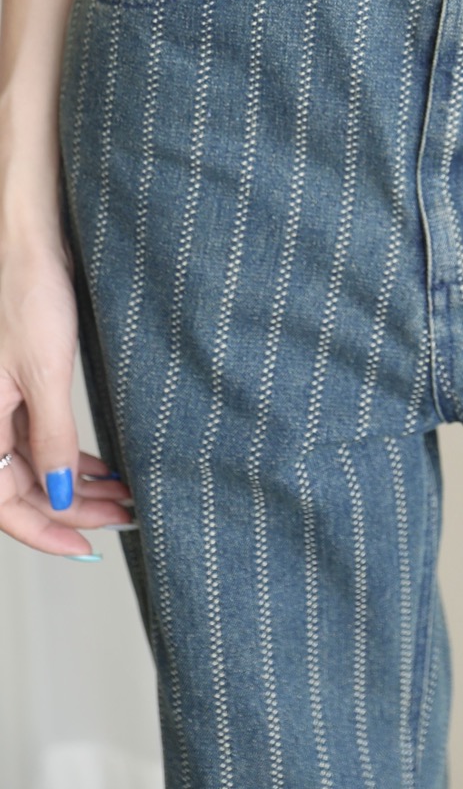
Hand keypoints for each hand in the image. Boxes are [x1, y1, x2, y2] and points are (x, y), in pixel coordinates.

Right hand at [0, 226, 133, 556]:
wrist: (27, 239)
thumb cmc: (27, 293)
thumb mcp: (46, 372)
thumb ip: (53, 438)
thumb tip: (63, 496)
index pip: (5, 503)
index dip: (45, 532)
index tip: (88, 548)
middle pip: (22, 488)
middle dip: (73, 508)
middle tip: (125, 516)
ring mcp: (1, 401)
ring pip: (34, 463)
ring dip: (76, 483)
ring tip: (123, 494)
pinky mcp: (19, 381)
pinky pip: (39, 435)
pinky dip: (70, 453)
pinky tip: (101, 464)